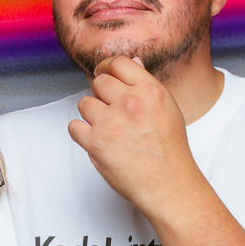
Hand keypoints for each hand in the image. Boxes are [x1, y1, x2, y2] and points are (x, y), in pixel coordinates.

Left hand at [66, 56, 197, 216]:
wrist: (168, 184)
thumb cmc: (170, 149)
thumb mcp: (167, 108)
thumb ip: (146, 85)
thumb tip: (133, 62)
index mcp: (150, 90)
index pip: (119, 62)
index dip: (107, 67)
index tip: (104, 74)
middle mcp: (130, 103)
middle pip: (99, 82)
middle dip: (101, 94)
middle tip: (110, 109)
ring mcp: (111, 122)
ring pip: (84, 103)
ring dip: (92, 114)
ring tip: (108, 128)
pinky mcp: (95, 143)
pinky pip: (74, 126)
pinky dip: (81, 133)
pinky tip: (97, 139)